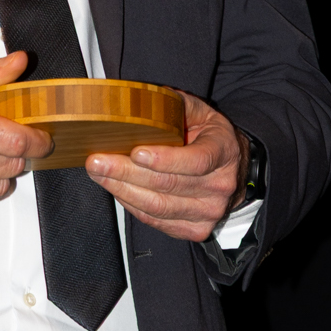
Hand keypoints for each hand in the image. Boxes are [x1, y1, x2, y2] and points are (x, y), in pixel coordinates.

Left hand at [86, 91, 247, 242]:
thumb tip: (137, 100)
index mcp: (223, 152)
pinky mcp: (194, 230)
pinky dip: (131, 205)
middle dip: (126, 173)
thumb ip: (174, 105)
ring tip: (99, 174)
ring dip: (122, 190)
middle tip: (97, 161)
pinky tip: (116, 189)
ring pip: (158, 206)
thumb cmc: (209, 137)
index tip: (135, 152)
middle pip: (168, 185)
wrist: (233, 171)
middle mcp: (219, 186)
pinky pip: (155, 220)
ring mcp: (208, 212)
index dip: (164, 159)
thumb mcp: (200, 112)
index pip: (196, 161)